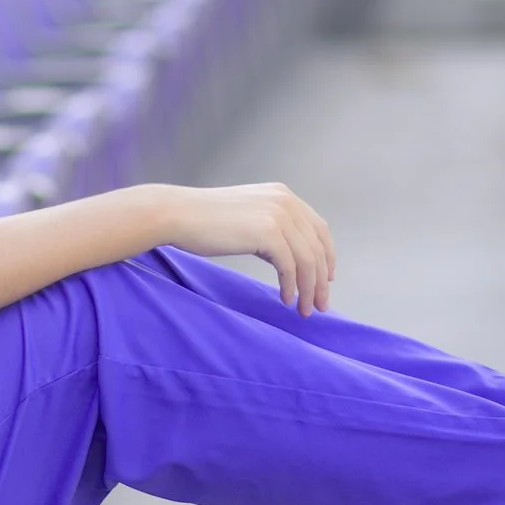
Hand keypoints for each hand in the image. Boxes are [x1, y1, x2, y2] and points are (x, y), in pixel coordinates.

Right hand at [158, 183, 336, 314]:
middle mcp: (286, 202)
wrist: (178, 214)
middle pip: (317, 247)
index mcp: (283, 195)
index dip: (326, 256)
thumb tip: (286, 257)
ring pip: (307, 260)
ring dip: (309, 289)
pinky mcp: (268, 233)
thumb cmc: (203, 220)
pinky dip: (291, 286)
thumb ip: (269, 228)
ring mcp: (279, 216)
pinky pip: (290, 267)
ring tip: (304, 309)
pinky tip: (286, 299)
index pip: (318, 228)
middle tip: (320, 305)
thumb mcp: (247, 216)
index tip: (326, 279)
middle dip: (321, 280)